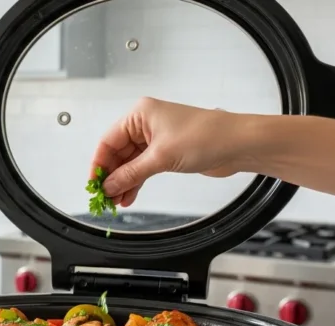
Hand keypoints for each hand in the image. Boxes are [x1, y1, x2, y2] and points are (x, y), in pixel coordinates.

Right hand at [91, 97, 244, 206]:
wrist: (239, 144)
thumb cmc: (206, 137)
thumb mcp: (161, 157)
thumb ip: (131, 174)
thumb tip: (109, 186)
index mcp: (140, 115)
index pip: (108, 141)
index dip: (99, 165)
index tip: (95, 184)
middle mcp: (145, 124)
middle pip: (117, 153)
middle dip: (112, 176)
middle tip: (106, 197)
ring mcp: (156, 139)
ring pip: (129, 163)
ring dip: (123, 182)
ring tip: (117, 201)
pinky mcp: (166, 152)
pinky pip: (143, 168)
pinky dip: (136, 182)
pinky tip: (129, 196)